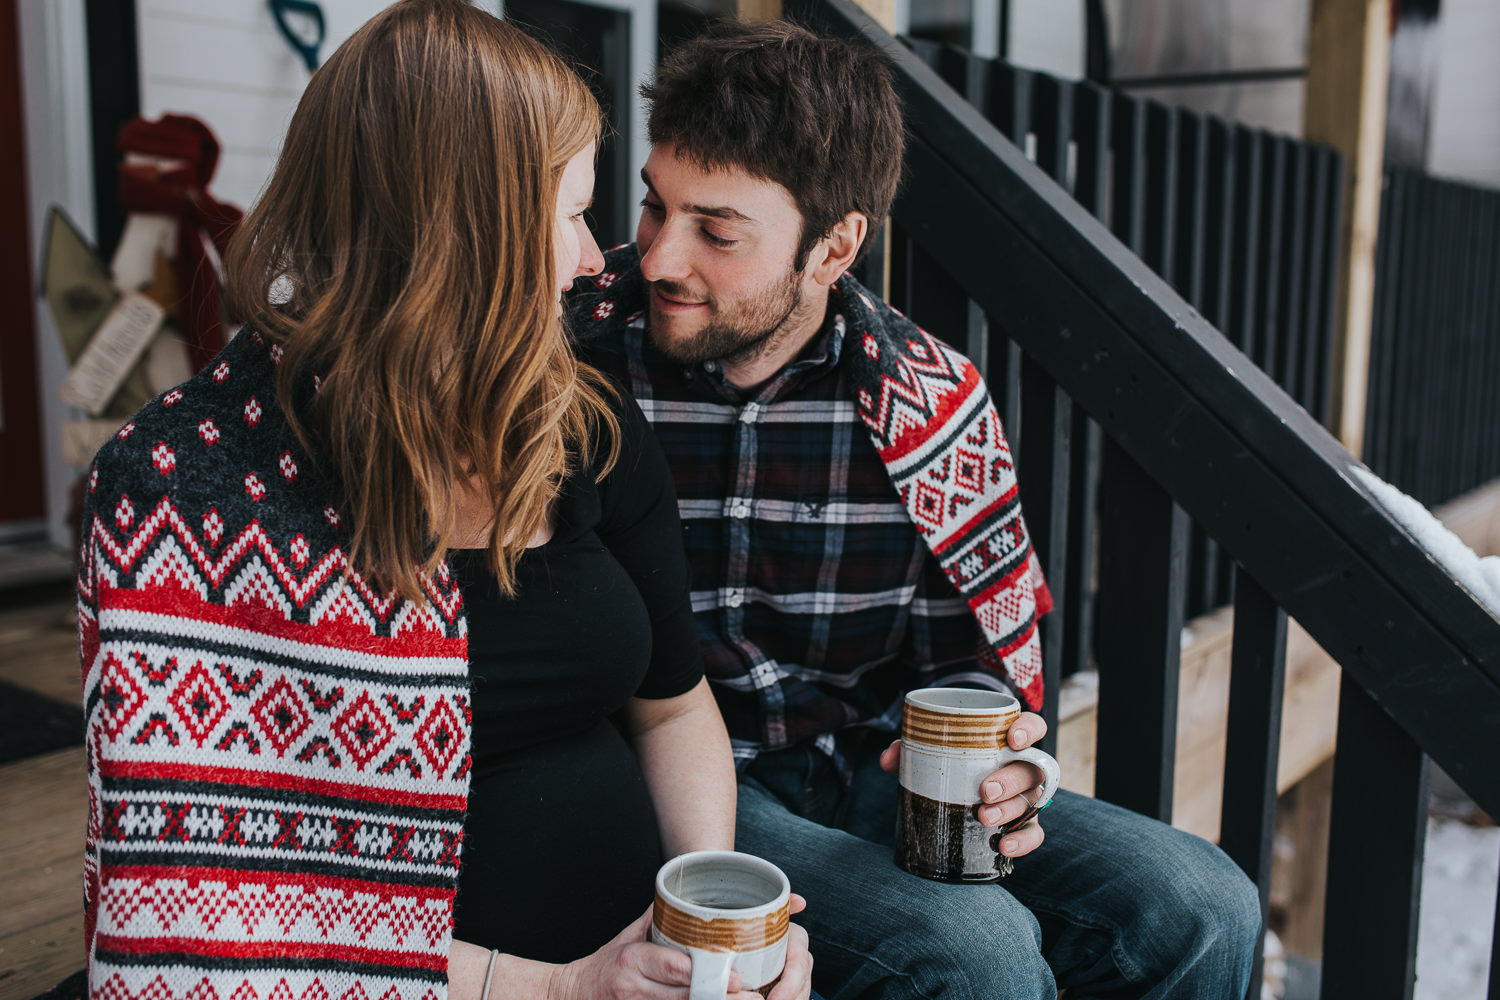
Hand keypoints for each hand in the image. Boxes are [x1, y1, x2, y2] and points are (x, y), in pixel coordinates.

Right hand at [551, 900, 812, 999]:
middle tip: (752, 995)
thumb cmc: (608, 962)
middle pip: (684, 996)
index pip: (674, 967)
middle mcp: (633, 989)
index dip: (706, 974)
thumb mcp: (630, 935)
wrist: (573, 994)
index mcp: (633, 960)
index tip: (737, 976)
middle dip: (720, 997)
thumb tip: (693, 889)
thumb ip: (661, 915)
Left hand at [878, 710, 1049, 859]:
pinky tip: (1003, 845)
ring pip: (1032, 802)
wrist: (956, 794)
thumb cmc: (950, 763)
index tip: (1011, 739)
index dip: (1028, 730)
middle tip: (984, 791)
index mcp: (1007, 742)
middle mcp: (1023, 768)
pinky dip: (1023, 841)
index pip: (1033, 727)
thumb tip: (888, 759)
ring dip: (1010, 810)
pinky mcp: (1024, 824)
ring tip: (984, 818)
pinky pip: (1034, 834)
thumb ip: (910, 748)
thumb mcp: (931, 750)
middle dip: (1010, 780)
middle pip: (1031, 770)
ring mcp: (1026, 797)